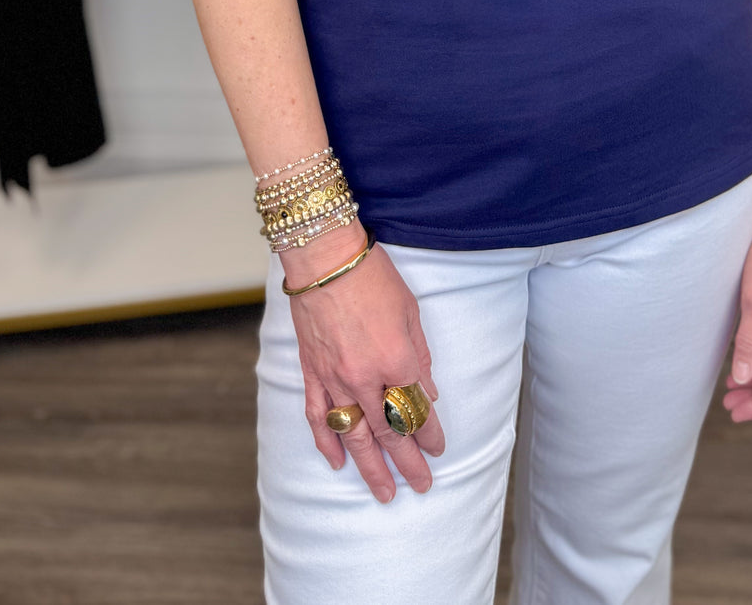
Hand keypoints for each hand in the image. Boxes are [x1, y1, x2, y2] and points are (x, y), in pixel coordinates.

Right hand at [283, 229, 445, 501]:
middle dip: (408, 462)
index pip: (417, 409)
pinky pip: (319, 417)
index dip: (430, 432)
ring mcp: (335, 378)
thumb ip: (420, 356)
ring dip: (371, 467)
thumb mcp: (410, 311)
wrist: (325, 257)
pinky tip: (337, 462)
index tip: (439, 448)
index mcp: (396, 359)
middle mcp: (365, 377)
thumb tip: (428, 391)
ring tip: (384, 493)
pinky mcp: (312, 372)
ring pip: (355, 435)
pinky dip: (328, 442)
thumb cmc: (372, 276)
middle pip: (389, 431)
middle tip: (422, 486)